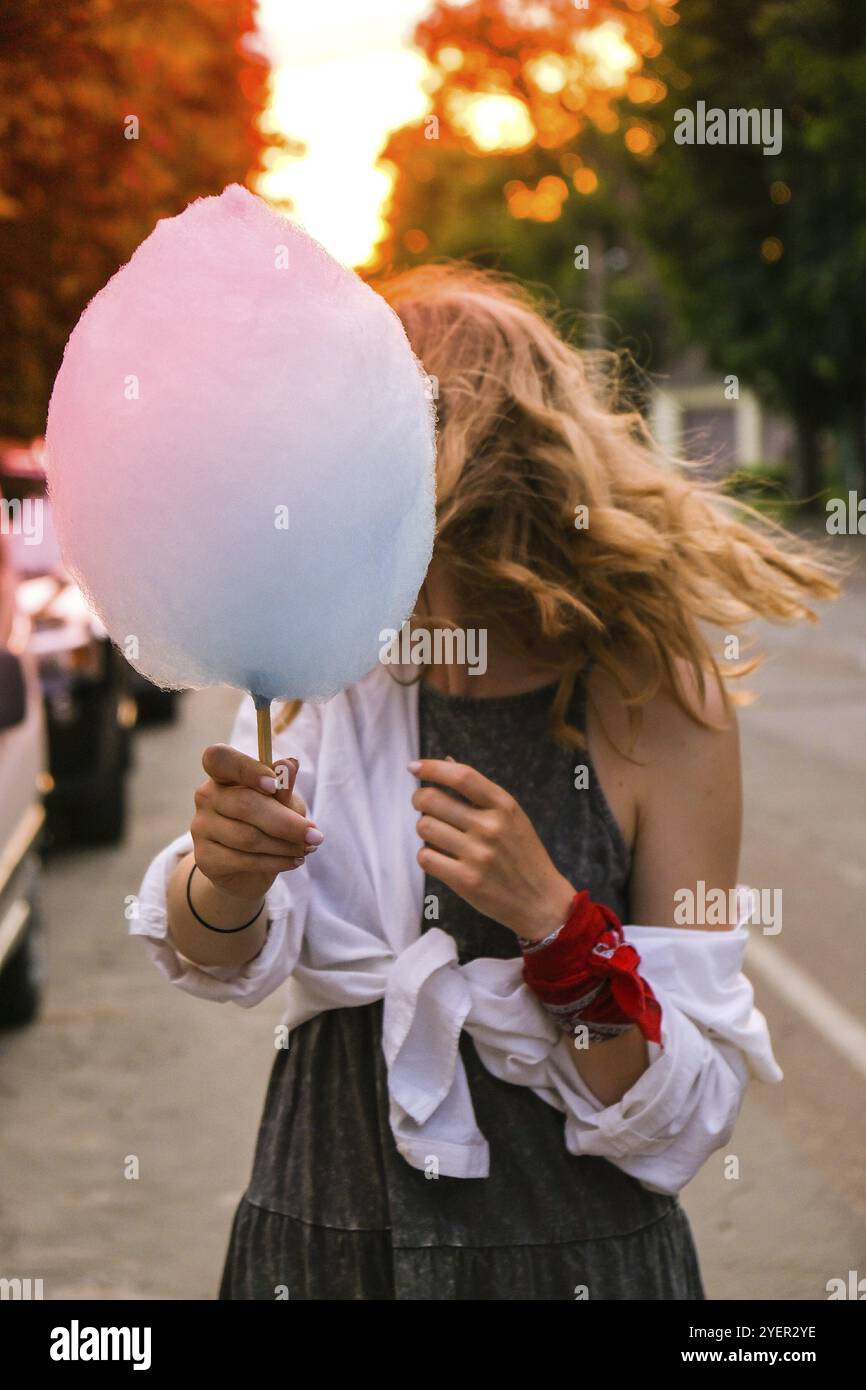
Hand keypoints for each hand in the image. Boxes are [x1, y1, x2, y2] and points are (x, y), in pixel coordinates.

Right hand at [191, 744, 321, 901]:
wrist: (247, 869)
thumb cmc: (267, 824)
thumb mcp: (281, 803)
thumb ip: (283, 786)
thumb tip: (290, 763)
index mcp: (222, 773)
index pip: (220, 758)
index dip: (246, 769)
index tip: (274, 784)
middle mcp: (206, 796)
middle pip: (245, 804)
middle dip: (286, 822)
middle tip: (315, 835)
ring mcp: (201, 827)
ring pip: (248, 837)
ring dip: (285, 845)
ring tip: (307, 848)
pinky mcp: (205, 858)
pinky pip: (244, 860)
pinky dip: (276, 862)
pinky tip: (294, 861)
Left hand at [409, 758, 575, 939]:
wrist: (540, 900)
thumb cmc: (522, 854)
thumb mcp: (511, 816)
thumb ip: (479, 791)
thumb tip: (446, 761)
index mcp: (504, 805)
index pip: (462, 776)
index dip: (433, 768)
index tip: (415, 767)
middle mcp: (490, 826)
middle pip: (432, 799)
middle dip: (419, 800)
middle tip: (422, 805)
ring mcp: (477, 854)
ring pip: (424, 827)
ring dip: (425, 829)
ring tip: (438, 835)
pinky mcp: (465, 880)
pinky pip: (425, 857)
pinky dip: (427, 855)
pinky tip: (440, 856)